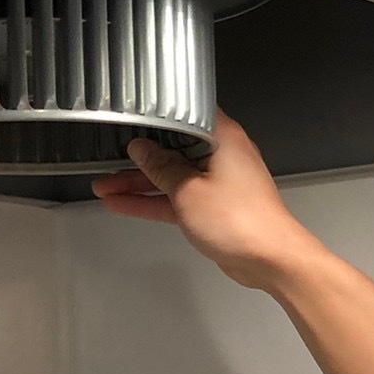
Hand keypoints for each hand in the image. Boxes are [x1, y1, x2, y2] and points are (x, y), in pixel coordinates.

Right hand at [90, 112, 320, 289]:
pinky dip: (154, 201)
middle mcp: (221, 153)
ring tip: (102, 186)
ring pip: (171, 175)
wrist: (271, 259)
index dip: (153, 118)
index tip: (126, 120)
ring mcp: (218, 181)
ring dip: (139, 183)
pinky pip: (178, 197)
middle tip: (104, 159)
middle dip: (138, 156)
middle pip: (172, 147)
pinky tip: (123, 204)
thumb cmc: (239, 219)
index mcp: (221, 136)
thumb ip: (161, 168)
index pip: (183, 115)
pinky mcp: (214, 205)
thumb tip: (141, 149)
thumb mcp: (188, 189)